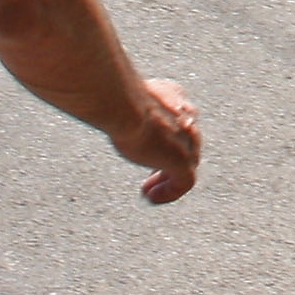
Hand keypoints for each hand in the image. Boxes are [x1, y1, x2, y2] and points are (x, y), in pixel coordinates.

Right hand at [111, 77, 200, 203]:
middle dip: (169, 160)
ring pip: (186, 164)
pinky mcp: (183, 162)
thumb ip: (127, 104)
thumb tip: (107, 106)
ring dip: (167, 179)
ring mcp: (187, 140)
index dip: (167, 138)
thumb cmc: (118, 98)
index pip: (179, 120)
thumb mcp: (125, 97)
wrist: (125, 106)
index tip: (150, 149)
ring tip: (150, 192)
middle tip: (152, 175)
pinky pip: (184, 183)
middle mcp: (187, 117)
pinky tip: (152, 197)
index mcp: (174, 96)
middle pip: (185, 143)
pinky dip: (170, 192)